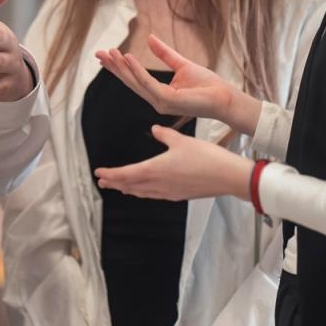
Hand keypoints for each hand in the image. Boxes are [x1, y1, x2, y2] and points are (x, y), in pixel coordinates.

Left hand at [94, 125, 252, 201]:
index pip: (126, 174)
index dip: (110, 173)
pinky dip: (143, 192)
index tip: (98, 172)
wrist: (226, 176)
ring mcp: (169, 192)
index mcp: (155, 169)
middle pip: (130, 185)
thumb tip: (155, 129)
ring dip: (128, 189)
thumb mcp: (182, 140)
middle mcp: (158, 184)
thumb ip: (165, 135)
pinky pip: (154, 195)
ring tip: (119, 187)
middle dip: (115, 183)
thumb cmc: (205, 157)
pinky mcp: (179, 195)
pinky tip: (145, 191)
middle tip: (102, 181)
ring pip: (142, 192)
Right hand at [96, 35, 260, 134]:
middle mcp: (156, 100)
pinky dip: (136, 70)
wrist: (224, 97)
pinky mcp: (168, 100)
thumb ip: (164, 53)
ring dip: (121, 67)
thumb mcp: (181, 64)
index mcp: (158, 94)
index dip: (118, 68)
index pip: (134, 80)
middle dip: (114, 68)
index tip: (105, 55)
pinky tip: (128, 57)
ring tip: (110, 52)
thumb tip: (150, 38)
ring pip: (136, 82)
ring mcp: (161, 103)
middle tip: (98, 54)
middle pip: (130, 82)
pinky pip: (148, 82)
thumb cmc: (207, 85)